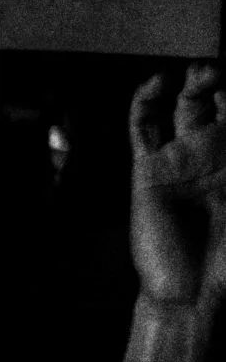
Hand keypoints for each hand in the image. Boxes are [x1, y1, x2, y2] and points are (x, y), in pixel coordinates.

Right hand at [127, 64, 224, 308]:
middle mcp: (213, 150)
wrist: (191, 289)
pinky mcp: (148, 170)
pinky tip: (158, 82)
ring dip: (191, 81)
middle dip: (218, 78)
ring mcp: (180, 157)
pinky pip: (143, 127)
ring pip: (183, 103)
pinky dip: (145, 101)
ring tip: (200, 73)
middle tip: (220, 72)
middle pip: (215, 97)